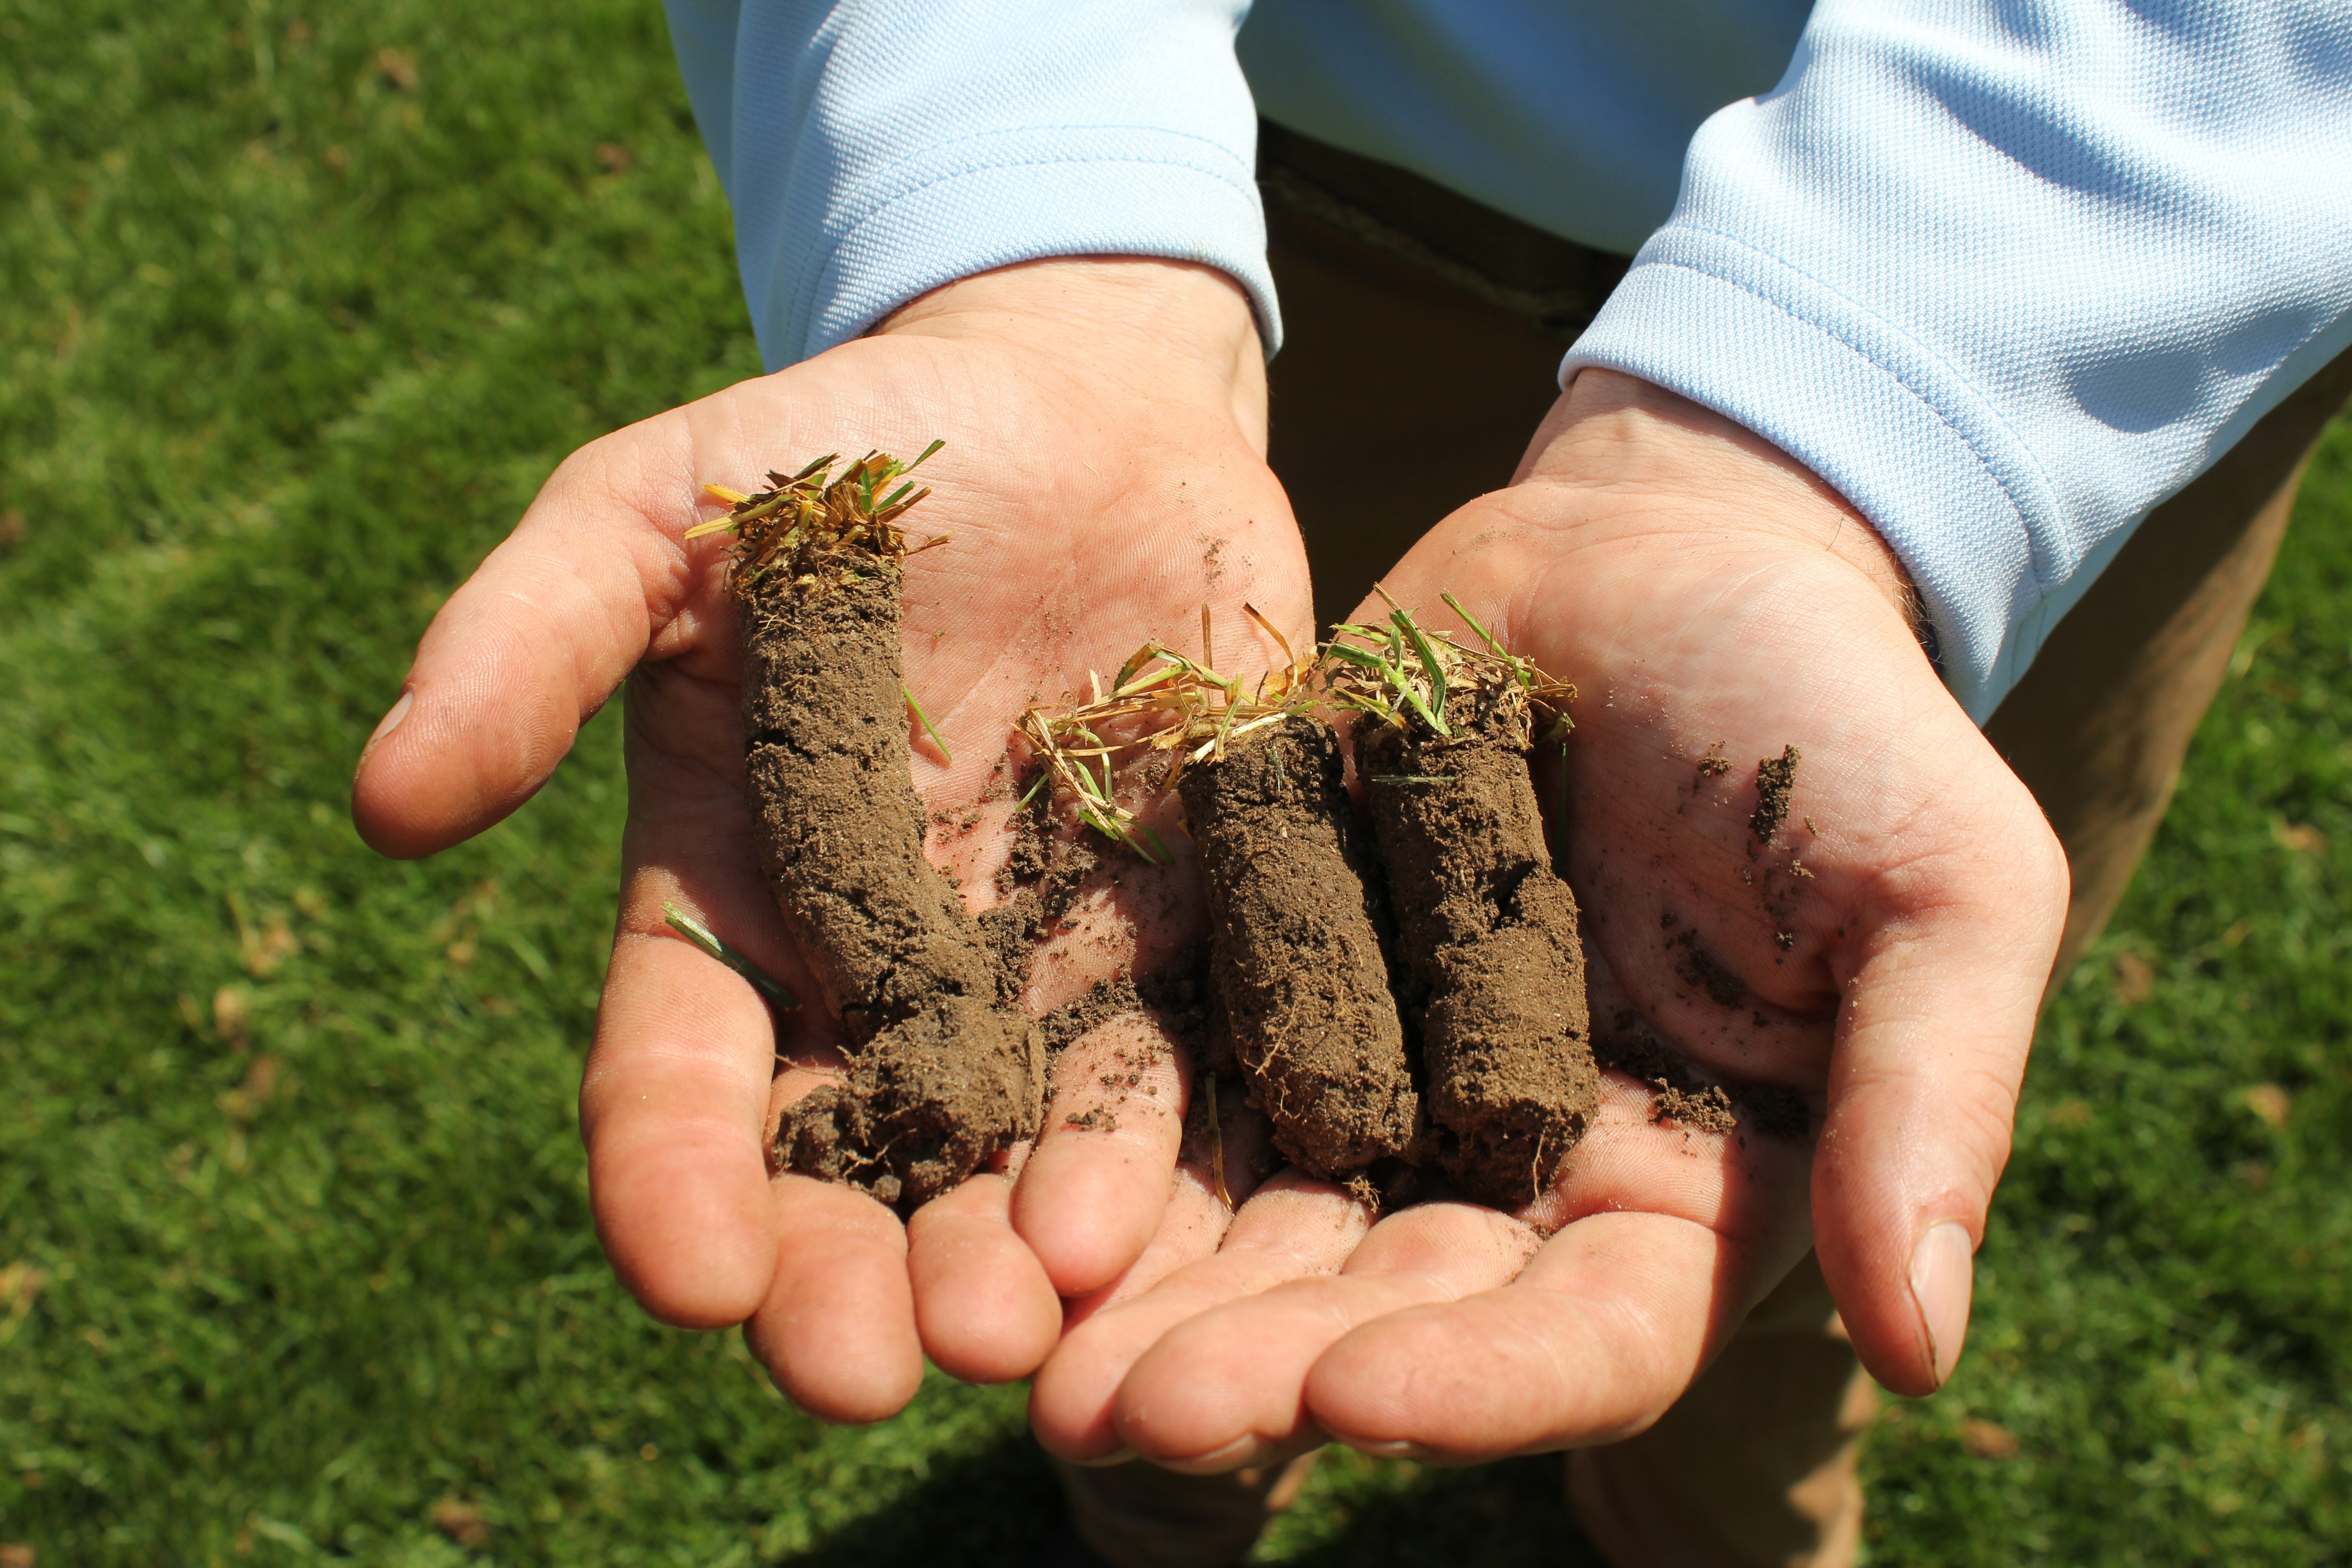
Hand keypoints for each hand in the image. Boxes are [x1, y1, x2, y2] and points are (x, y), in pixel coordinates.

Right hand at [350, 258, 1308, 1421]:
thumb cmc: (838, 451)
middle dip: (844, 1275)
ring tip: (1016, 1338)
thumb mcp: (659, 513)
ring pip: (1005, 1156)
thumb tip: (384, 801)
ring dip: (1003, 1258)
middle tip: (858, 1372)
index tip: (693, 1276)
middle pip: (842, 1159)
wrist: (1074, 409)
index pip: (675, 1074)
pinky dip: (1152, 1156)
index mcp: (726, 899)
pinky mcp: (1176, 933)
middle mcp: (872, 969)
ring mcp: (1029, 965)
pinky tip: (1146, 1232)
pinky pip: (1166, 1070)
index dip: (673, 1180)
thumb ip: (529, 640)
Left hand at [1028, 369, 2066, 1467]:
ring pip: (1249, 1212)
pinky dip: (1091, 1126)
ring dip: (1139, 1285)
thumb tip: (1925, 1345)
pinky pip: (1176, 1063)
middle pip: (1377, 1304)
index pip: (1579, 1335)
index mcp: (1673, 1192)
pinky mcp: (1270, 965)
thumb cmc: (1838, 724)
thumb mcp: (1941, 890)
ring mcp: (1377, 1073)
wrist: (1671, 554)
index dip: (1472, 1379)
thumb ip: (1925, 1105)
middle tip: (1108, 1408)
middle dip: (1251, 1359)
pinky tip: (986, 1172)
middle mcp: (1507, 1168)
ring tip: (1012, 1341)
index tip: (1351, 1398)